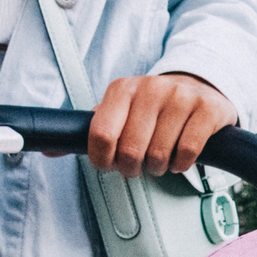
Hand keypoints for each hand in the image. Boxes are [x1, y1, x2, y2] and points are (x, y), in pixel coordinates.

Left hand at [88, 73, 234, 176]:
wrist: (200, 88)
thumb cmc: (155, 109)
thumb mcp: (121, 111)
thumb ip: (91, 130)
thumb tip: (49, 150)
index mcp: (122, 89)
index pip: (101, 134)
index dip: (103, 159)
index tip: (110, 164)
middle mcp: (151, 87)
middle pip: (130, 149)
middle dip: (132, 168)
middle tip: (138, 167)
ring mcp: (180, 96)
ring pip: (160, 153)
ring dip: (159, 167)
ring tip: (160, 160)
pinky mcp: (207, 108)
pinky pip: (188, 151)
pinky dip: (181, 164)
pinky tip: (179, 158)